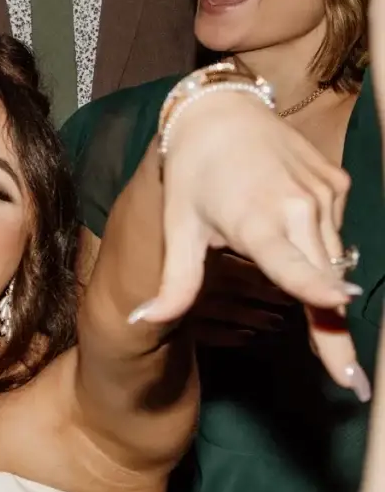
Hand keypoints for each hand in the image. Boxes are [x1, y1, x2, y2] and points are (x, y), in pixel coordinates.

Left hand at [137, 91, 360, 393]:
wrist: (221, 111)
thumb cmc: (192, 172)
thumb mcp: (178, 226)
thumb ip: (174, 282)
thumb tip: (141, 322)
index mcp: (255, 220)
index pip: (290, 262)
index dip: (314, 287)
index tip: (340, 306)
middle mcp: (299, 207)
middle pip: (325, 280)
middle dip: (335, 330)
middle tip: (349, 380)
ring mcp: (323, 193)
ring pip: (335, 257)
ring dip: (328, 286)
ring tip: (330, 322)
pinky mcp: (337, 183)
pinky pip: (336, 229)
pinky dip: (321, 243)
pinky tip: (296, 233)